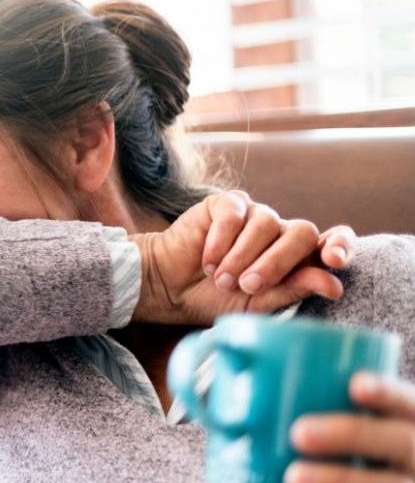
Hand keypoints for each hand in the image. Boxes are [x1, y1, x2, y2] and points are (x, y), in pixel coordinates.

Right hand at [130, 191, 348, 325]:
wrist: (169, 287)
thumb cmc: (214, 298)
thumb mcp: (257, 304)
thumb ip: (293, 290)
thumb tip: (335, 285)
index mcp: (296, 258)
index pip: (332, 241)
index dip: (340, 245)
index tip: (334, 261)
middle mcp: (278, 232)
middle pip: (302, 232)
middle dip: (277, 262)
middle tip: (248, 286)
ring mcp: (252, 215)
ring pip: (267, 223)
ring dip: (242, 256)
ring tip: (221, 279)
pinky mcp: (225, 204)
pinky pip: (235, 214)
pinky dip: (222, 240)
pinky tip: (208, 260)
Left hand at [287, 373, 414, 481]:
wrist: (378, 477)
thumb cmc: (354, 445)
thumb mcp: (353, 421)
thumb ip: (319, 401)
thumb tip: (239, 369)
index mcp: (409, 423)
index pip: (408, 403)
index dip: (387, 393)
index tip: (355, 384)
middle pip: (400, 442)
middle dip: (350, 434)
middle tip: (299, 432)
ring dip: (340, 479)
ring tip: (292, 475)